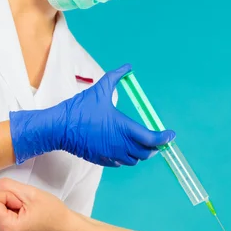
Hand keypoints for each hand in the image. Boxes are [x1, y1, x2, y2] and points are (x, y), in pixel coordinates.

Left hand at [0, 179, 69, 230]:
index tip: (22, 203)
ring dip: (7, 203)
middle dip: (6, 199)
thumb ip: (5, 186)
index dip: (7, 195)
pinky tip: (21, 213)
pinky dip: (7, 208)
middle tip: (24, 206)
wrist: (63, 226)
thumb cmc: (52, 212)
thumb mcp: (29, 193)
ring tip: (24, 210)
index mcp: (6, 228)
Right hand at [9, 64, 174, 165]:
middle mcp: (120, 145)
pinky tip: (123, 148)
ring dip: (140, 153)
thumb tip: (127, 67)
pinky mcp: (102, 160)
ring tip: (141, 144)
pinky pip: (120, 163)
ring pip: (134, 160)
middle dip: (154, 146)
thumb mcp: (100, 89)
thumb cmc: (80, 109)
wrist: (59, 127)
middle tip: (157, 139)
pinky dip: (126, 157)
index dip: (164, 138)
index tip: (170, 135)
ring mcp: (111, 155)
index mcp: (124, 128)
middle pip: (146, 153)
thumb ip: (116, 77)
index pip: (152, 139)